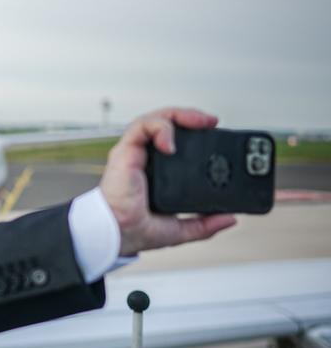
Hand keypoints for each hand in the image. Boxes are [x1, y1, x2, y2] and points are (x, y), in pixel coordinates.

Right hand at [99, 107, 236, 255]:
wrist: (118, 233)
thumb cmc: (134, 230)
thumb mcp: (180, 229)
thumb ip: (205, 224)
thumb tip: (230, 219)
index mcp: (156, 171)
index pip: (175, 141)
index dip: (194, 133)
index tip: (214, 135)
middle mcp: (145, 157)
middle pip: (167, 124)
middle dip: (190, 117)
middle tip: (211, 122)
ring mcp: (135, 152)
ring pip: (155, 119)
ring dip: (178, 114)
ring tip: (199, 121)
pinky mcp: (126, 150)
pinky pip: (142, 127)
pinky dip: (159, 128)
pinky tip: (170, 143)